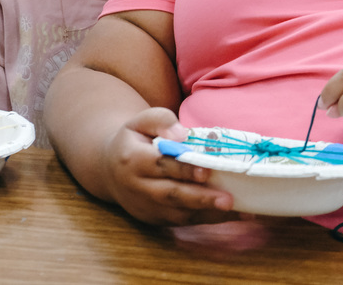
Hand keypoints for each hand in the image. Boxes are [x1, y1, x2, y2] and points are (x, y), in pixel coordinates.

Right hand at [101, 107, 237, 224]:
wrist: (109, 167)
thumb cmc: (135, 139)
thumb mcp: (142, 120)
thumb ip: (162, 121)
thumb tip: (182, 135)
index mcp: (131, 159)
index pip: (160, 165)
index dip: (184, 170)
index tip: (207, 171)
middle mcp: (135, 187)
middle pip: (169, 194)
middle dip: (200, 198)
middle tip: (228, 199)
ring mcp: (143, 206)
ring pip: (176, 213)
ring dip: (206, 213)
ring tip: (233, 209)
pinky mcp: (152, 219)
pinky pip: (179, 221)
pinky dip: (203, 219)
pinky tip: (225, 215)